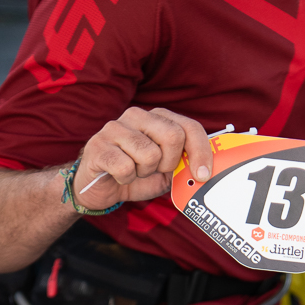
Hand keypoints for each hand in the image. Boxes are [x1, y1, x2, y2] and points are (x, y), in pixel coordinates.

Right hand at [72, 107, 212, 209]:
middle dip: (169, 163)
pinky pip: (125, 167)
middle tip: (156, 170)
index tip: (203, 175)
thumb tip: (206, 171)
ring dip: (145, 172)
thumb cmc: (136, 176)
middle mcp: (137, 116)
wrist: (100, 188)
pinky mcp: (98, 145)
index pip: (189, 127)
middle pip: (173, 136)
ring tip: (134, 171)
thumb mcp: (167, 171)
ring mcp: (115, 128)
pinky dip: (126, 179)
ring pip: (149, 154)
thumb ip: (185, 165)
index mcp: (158, 118)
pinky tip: (119, 175)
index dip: (201, 152)